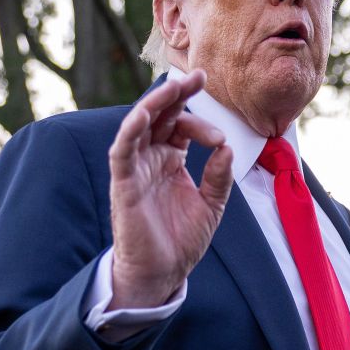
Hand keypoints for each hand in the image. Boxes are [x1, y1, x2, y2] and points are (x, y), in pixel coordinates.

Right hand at [108, 69, 232, 307]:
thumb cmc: (181, 241)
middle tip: (197, 75)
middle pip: (160, 115)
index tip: (221, 138)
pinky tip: (144, 115)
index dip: (201, 123)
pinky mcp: (123, 184)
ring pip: (139, 125)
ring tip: (174, 85)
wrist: (163, 274)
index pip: (182, 126)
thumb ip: (219, 175)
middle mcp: (151, 159)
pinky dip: (131, 131)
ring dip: (154, 103)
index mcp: (171, 160)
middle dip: (177, 93)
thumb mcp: (212, 204)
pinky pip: (122, 151)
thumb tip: (227, 146)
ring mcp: (136, 169)